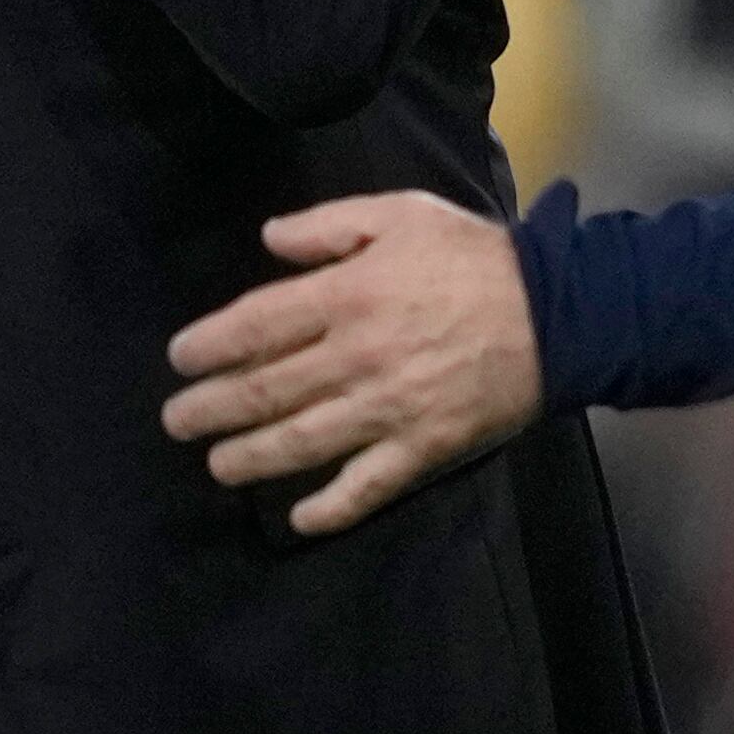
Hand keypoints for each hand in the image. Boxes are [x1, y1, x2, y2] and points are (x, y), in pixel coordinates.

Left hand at [161, 190, 541, 535]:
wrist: (556, 313)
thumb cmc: (471, 257)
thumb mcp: (399, 215)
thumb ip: (328, 226)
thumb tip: (268, 240)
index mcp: (349, 294)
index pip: (259, 325)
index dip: (210, 344)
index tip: (179, 358)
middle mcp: (358, 356)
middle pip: (267, 389)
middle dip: (212, 408)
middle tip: (176, 420)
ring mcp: (389, 409)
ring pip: (304, 442)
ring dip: (252, 457)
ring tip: (217, 464)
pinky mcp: (423, 448)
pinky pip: (368, 486)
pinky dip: (330, 507)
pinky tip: (297, 519)